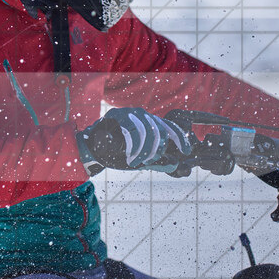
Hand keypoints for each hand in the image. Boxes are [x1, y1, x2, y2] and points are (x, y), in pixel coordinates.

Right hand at [77, 107, 191, 172]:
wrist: (92, 150)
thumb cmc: (117, 153)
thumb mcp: (140, 159)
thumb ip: (156, 162)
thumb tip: (175, 165)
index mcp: (149, 123)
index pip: (170, 127)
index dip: (180, 138)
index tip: (186, 151)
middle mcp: (142, 114)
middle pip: (160, 130)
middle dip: (157, 150)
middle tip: (147, 162)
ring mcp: (129, 113)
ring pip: (147, 131)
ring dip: (144, 151)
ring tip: (136, 162)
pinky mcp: (117, 115)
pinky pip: (132, 132)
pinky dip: (133, 148)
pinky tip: (129, 157)